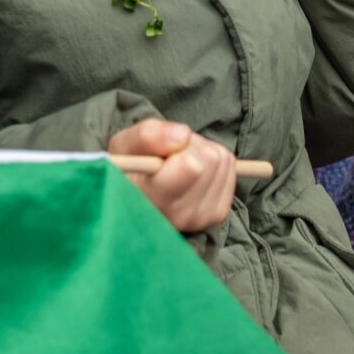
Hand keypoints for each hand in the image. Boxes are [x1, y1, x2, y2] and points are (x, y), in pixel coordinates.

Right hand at [109, 118, 238, 234]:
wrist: (136, 194)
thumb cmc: (128, 167)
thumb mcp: (124, 145)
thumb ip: (148, 136)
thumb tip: (183, 136)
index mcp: (150, 201)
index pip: (191, 167)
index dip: (180, 148)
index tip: (162, 153)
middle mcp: (176, 216)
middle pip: (209, 159)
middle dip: (191, 146)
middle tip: (169, 155)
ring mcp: (199, 218)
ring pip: (221, 161)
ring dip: (202, 152)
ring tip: (178, 163)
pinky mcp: (216, 214)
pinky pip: (229, 169)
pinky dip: (214, 163)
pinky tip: (192, 172)